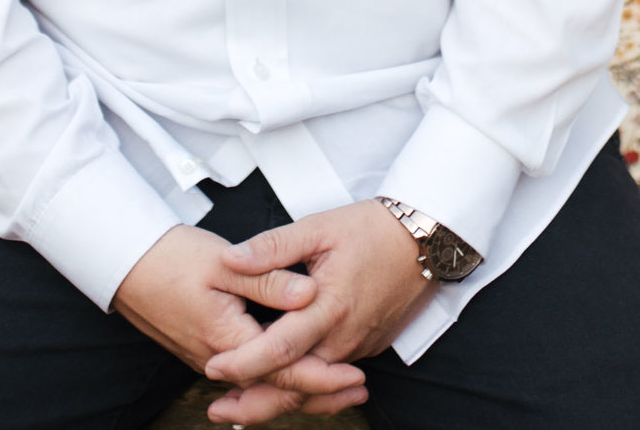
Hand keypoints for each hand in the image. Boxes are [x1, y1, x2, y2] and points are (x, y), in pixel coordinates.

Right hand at [114, 226, 368, 420]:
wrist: (124, 264)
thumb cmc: (170, 259)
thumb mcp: (224, 264)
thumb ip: (270, 279)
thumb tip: (310, 294)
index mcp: (228, 339)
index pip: (284, 371)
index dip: (323, 376)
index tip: (354, 376)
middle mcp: (219, 359)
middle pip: (276, 388)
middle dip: (319, 392)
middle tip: (358, 391)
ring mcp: (210, 358)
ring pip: (262, 384)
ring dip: (300, 387)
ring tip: (338, 388)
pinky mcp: (206, 351)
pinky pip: (248, 375)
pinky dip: (276, 379)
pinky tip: (295, 372)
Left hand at [202, 201, 433, 423]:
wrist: (426, 240)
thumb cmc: (373, 229)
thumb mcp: (319, 227)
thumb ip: (273, 247)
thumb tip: (232, 258)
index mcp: (328, 307)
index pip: (280, 348)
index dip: (245, 363)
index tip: (214, 368)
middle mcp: (344, 337)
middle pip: (295, 384)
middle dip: (254, 402)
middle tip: (217, 411)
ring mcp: (357, 347)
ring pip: (313, 385)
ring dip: (277, 398)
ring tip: (239, 406)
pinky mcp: (367, 346)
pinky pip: (330, 375)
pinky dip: (304, 386)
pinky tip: (282, 383)